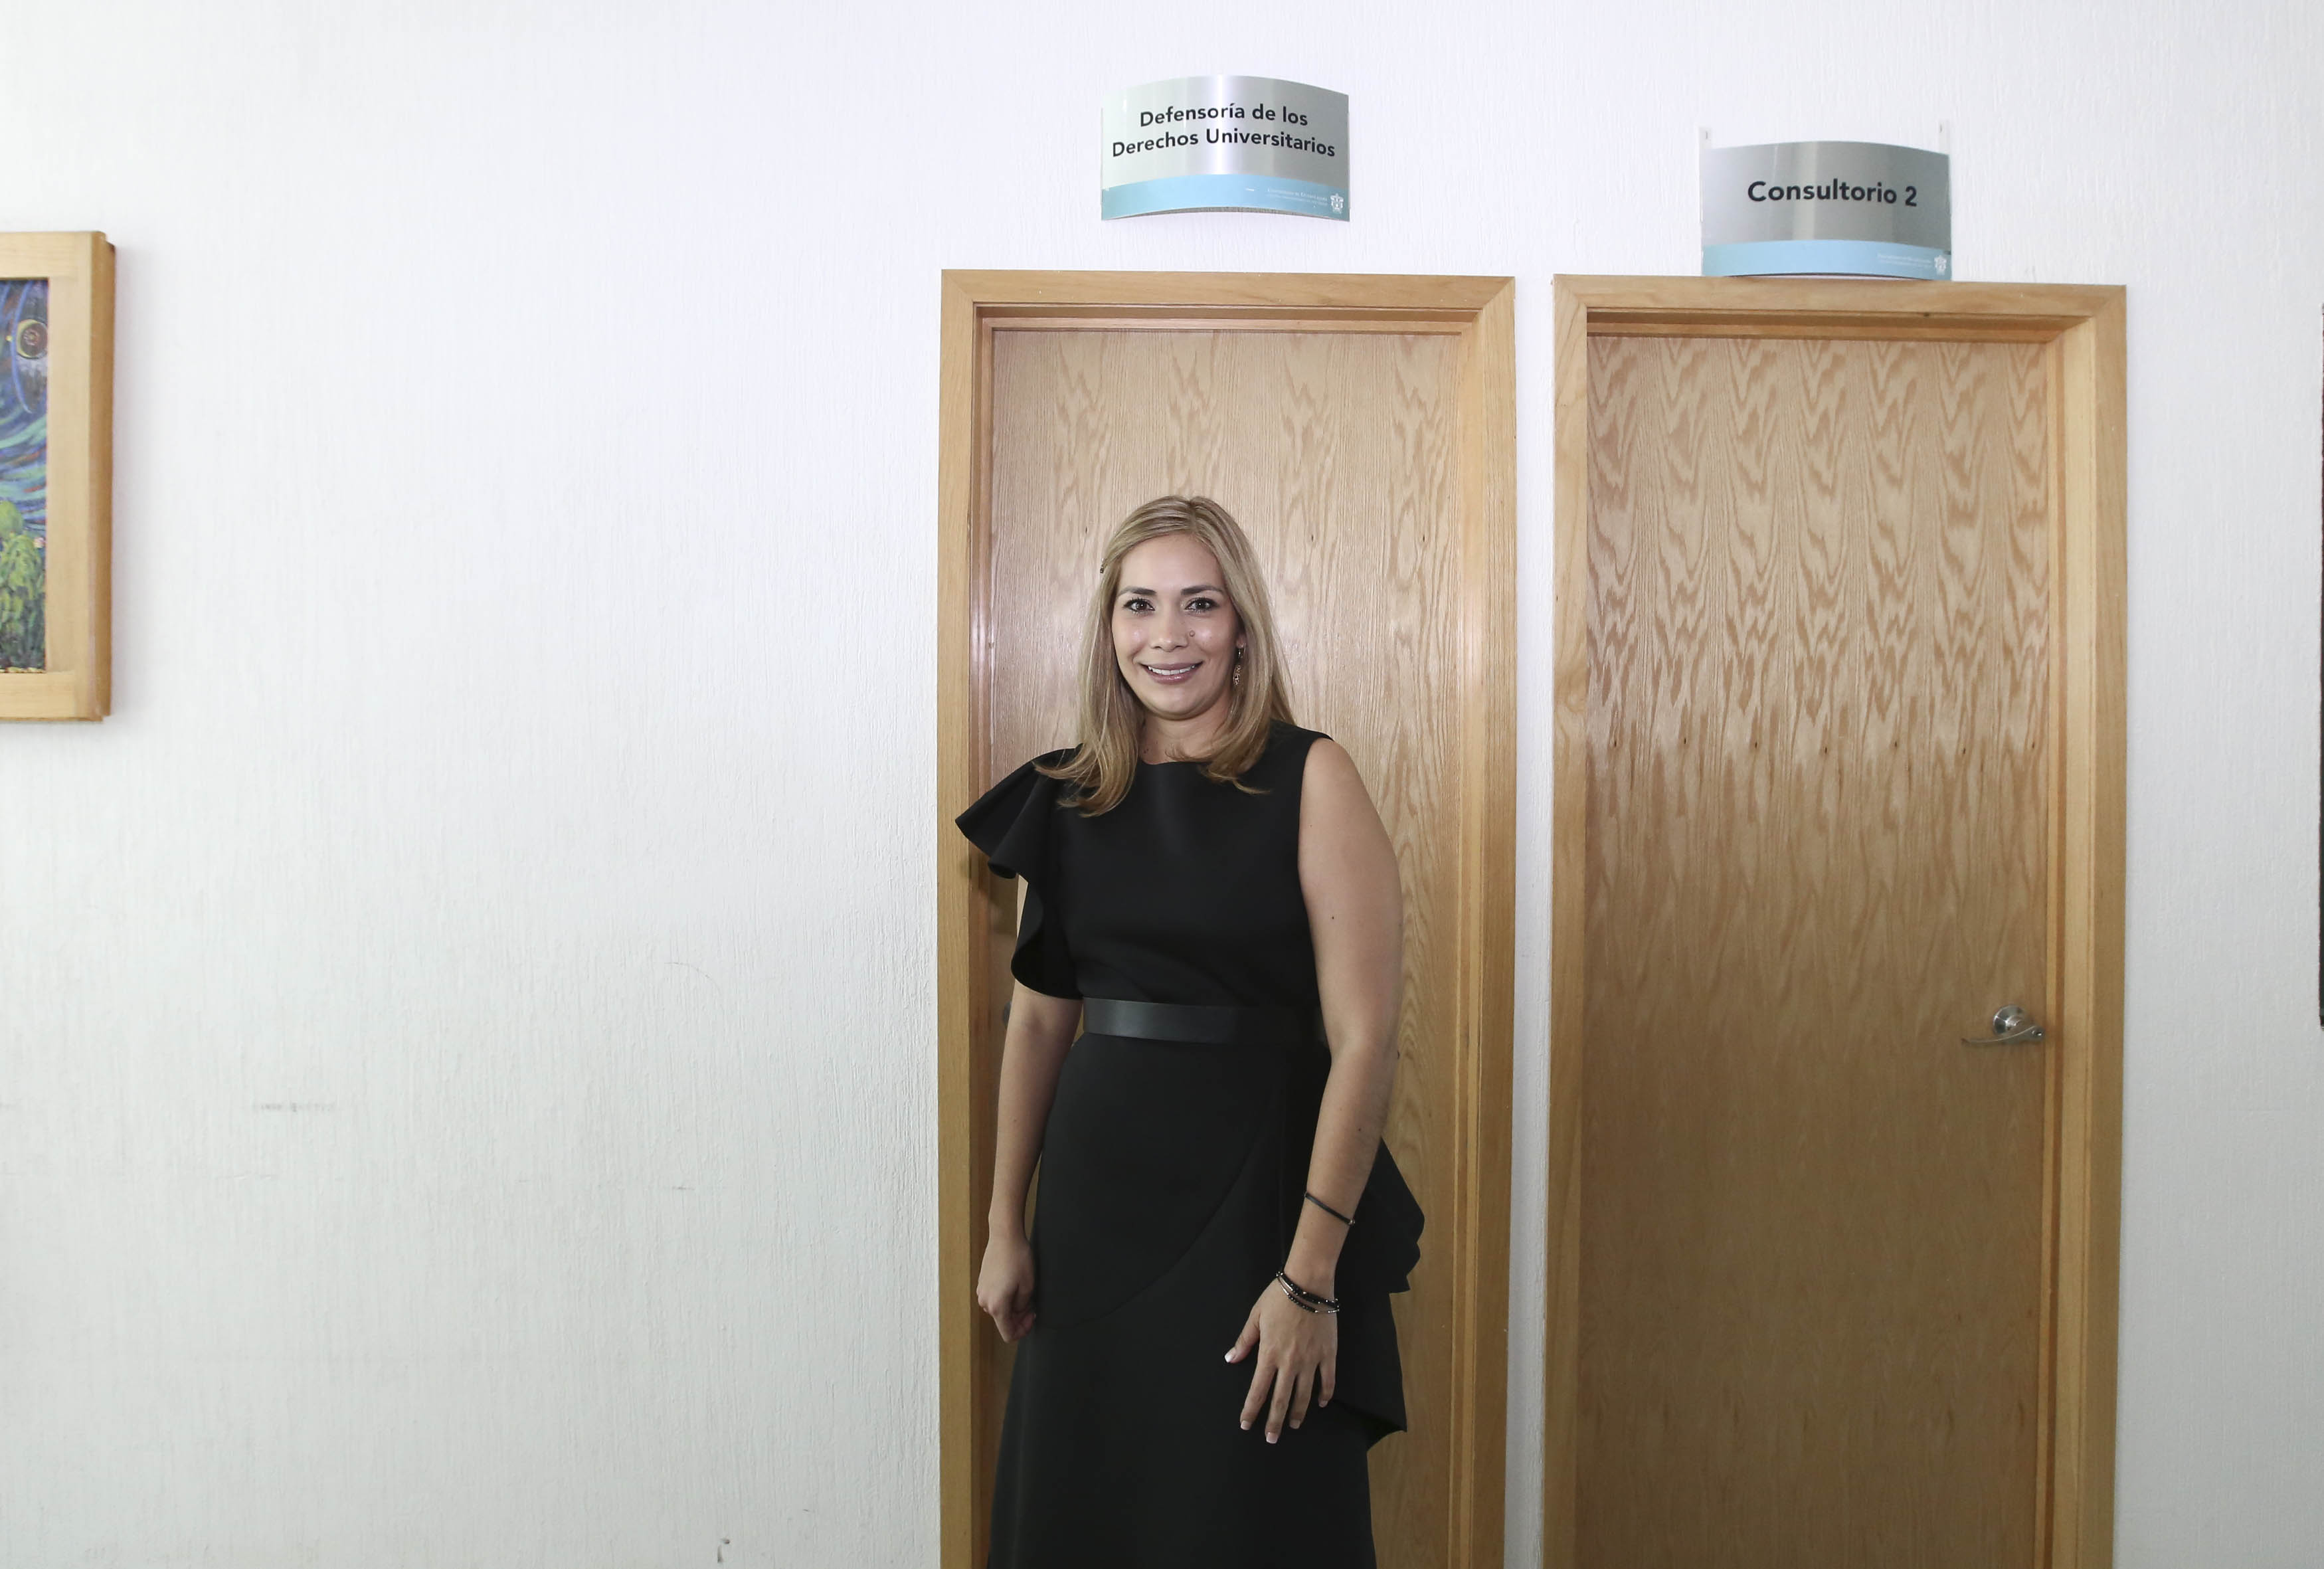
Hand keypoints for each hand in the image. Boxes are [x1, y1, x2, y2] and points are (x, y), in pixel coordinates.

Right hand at [977, 1230, 1036, 1341]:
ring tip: (1024, 1292)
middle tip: (1032, 1304)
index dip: (1023, 1331)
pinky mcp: (982, 1283)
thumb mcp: (1028, 1286)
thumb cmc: (1018, 1259)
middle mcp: (985, 1302)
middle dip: (1019, 1318)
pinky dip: (1005, 1298)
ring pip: (999, 1310)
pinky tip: (1014, 1285)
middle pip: (1003, 1322)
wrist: (1004, 1236)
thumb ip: (1022, 1307)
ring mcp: (981, 1292)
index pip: (1008, 1334)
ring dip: (1012, 1307)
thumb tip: (1018, 1311)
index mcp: (997, 1306)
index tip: (1032, 1318)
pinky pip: (994, 1299)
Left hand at [1226, 1278, 1336, 1441]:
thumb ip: (1244, 1341)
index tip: (1246, 1424)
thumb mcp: (1255, 1317)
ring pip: (1304, 1395)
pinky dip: (1324, 1394)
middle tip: (1271, 1439)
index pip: (1258, 1390)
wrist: (1308, 1283)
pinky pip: (1327, 1380)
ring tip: (1294, 1425)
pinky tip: (1321, 1403)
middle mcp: (1289, 1362)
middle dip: (1274, 1422)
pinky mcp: (1327, 1354)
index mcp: (1269, 1354)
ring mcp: (1310, 1359)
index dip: (1251, 1410)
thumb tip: (1231, 1359)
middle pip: (1280, 1399)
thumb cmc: (1278, 1297)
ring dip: (1298, 1413)